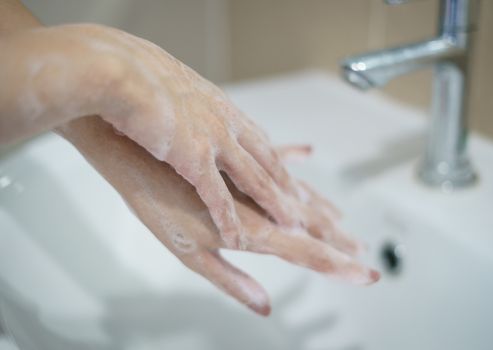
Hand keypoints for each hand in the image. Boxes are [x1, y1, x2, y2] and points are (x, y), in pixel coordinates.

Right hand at [2, 23, 319, 248]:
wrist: (116, 69)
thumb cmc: (134, 72)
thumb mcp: (174, 84)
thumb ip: (188, 101)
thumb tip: (184, 108)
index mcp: (220, 106)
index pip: (258, 138)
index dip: (279, 159)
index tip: (292, 174)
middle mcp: (225, 122)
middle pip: (267, 159)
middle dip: (288, 185)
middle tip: (307, 206)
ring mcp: (213, 139)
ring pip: (253, 178)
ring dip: (274, 202)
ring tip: (294, 224)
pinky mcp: (192, 156)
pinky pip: (215, 196)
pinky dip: (228, 218)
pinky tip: (238, 238)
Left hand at [58, 116, 379, 315]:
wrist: (136, 149)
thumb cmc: (155, 201)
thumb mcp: (190, 253)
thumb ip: (230, 278)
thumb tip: (263, 305)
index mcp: (252, 228)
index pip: (306, 251)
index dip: (338, 265)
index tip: (366, 274)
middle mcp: (259, 201)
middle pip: (309, 222)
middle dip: (337, 238)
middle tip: (361, 247)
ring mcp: (250, 176)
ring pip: (297, 192)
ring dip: (321, 205)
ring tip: (342, 215)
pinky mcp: (237, 153)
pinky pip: (274, 156)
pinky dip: (292, 157)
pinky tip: (306, 152)